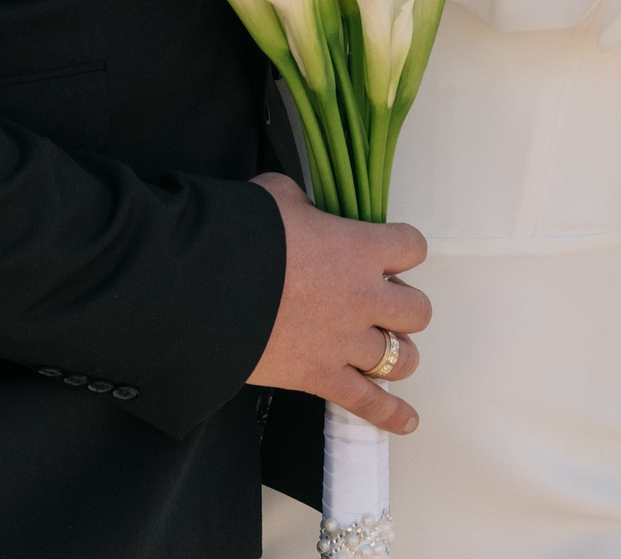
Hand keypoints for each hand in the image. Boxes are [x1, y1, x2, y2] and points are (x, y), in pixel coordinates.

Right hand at [247, 173, 432, 433]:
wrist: (203, 289)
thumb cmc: (242, 236)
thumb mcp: (276, 197)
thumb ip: (302, 206)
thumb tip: (301, 213)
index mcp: (360, 249)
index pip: (412, 247)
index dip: (401, 250)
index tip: (386, 255)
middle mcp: (364, 298)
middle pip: (417, 310)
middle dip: (401, 307)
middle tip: (375, 303)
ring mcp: (346, 342)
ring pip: (402, 359)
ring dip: (396, 354)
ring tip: (381, 350)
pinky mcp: (321, 377)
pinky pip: (368, 402)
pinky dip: (390, 414)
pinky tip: (407, 422)